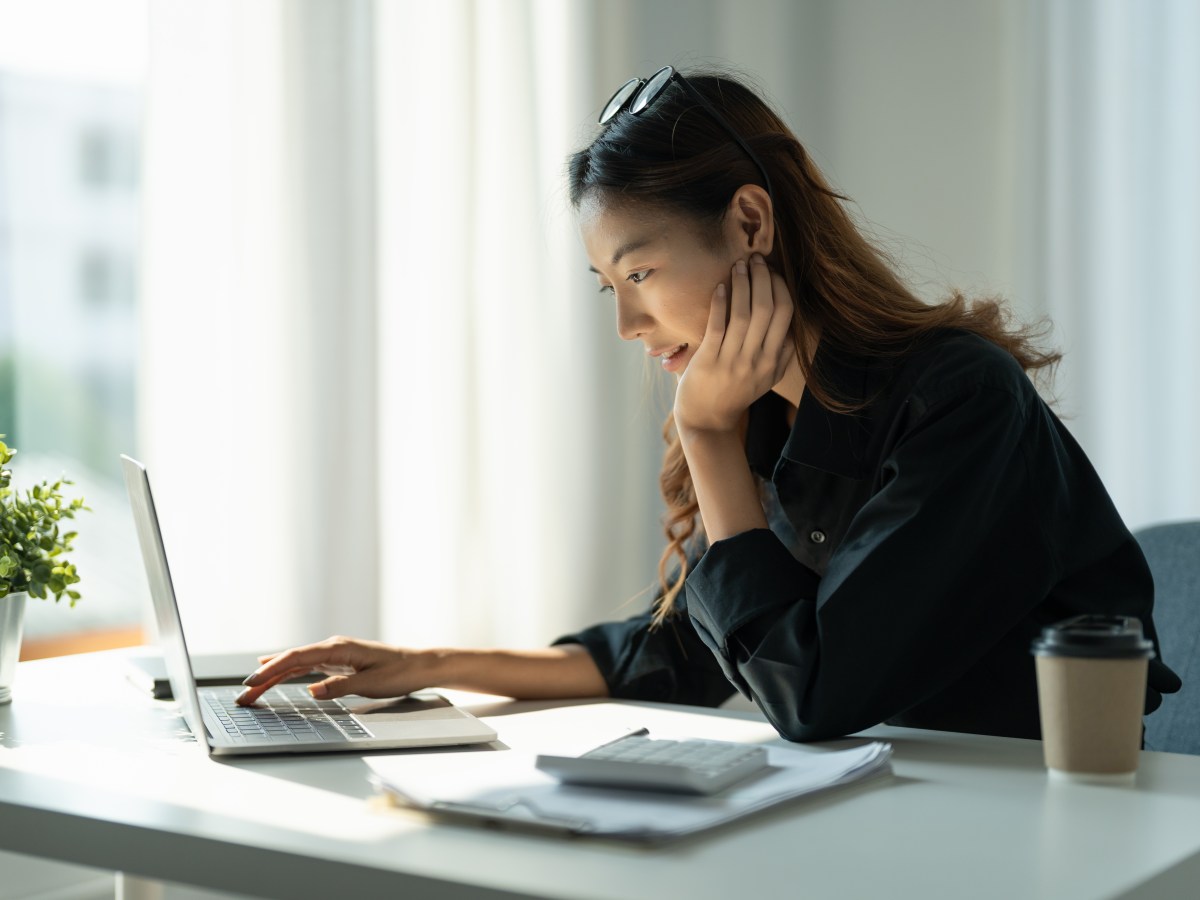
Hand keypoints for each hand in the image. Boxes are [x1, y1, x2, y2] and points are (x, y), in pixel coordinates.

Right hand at [236, 636, 434, 705]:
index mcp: (339, 648)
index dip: (271, 670)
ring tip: (250, 690)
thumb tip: (312, 691)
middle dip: (264, 678)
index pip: (297, 658)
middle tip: (242, 695)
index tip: (252, 682)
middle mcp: (333, 648)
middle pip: (291, 661)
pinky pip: (306, 666)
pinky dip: (287, 671)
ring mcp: (334, 654)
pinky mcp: (338, 662)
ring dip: (272, 676)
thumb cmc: (400, 673)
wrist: (420, 665)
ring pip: (296, 664)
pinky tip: (273, 673)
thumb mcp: (371, 683)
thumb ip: (340, 687)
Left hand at [673, 254, 794, 435]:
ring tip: (739, 265)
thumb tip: (793, 329)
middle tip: (755, 259)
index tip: (773, 272)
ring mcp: (733, 361)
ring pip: (744, 314)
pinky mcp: (709, 361)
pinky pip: (717, 326)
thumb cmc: (736, 394)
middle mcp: (757, 360)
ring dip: (742, 284)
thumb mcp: (767, 379)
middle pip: (767, 309)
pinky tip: (720, 286)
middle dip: (763, 278)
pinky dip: (720, 303)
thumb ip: (782, 356)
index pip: (785, 314)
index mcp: (774, 361)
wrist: (707, 420)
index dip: (781, 288)